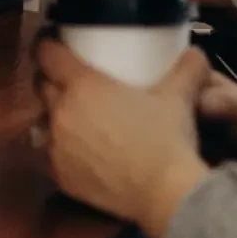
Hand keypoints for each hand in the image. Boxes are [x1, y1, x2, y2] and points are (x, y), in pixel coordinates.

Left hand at [36, 40, 210, 237]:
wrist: (165, 193)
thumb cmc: (167, 138)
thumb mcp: (178, 96)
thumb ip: (186, 68)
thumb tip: (195, 52)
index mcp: (82, 85)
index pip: (46, 54)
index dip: (47, 45)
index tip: (54, 43)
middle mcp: (62, 111)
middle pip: (41, 85)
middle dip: (50, 79)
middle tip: (68, 80)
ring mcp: (57, 146)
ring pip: (41, 121)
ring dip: (52, 115)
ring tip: (71, 117)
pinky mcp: (60, 175)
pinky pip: (47, 154)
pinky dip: (57, 148)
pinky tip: (74, 150)